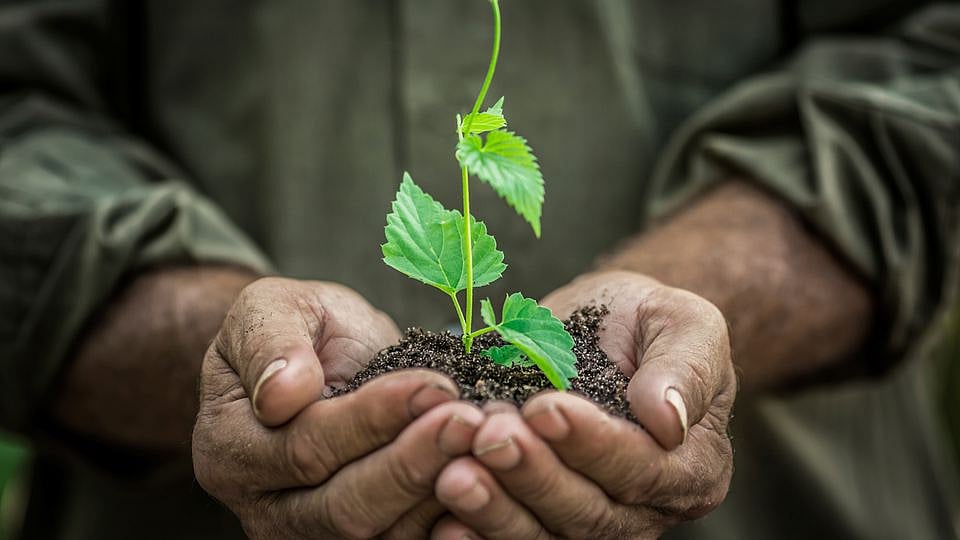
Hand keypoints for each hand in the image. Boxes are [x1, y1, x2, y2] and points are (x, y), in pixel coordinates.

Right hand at [193, 277, 484, 538]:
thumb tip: (282, 392)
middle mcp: (266, 507)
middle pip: (345, 507)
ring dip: (441, 492)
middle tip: (471, 420)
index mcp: (230, 448)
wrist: (321, 361)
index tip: (433, 385)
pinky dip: (451, 517)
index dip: (372, 419)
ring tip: (488, 443)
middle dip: (414, 463)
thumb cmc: (298, 331)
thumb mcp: (272, 309)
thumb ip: (269, 341)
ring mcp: (311, 534)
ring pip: (382, 536)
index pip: (305, 448)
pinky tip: (488, 476)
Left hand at [432, 271, 735, 538]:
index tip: (544, 408)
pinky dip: (478, 533)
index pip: (642, 469)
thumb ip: (684, 367)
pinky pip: (514, 538)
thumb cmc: (646, 322)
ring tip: (454, 475)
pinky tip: (443, 522)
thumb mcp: (683, 324)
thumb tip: (667, 418)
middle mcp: (644, 508)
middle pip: (589, 512)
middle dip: (534, 475)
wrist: (603, 329)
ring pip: (546, 534)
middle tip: (489, 436)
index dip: (591, 444)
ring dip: (497, 510)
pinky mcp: (543, 520)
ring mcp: (592, 521)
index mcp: (691, 467)